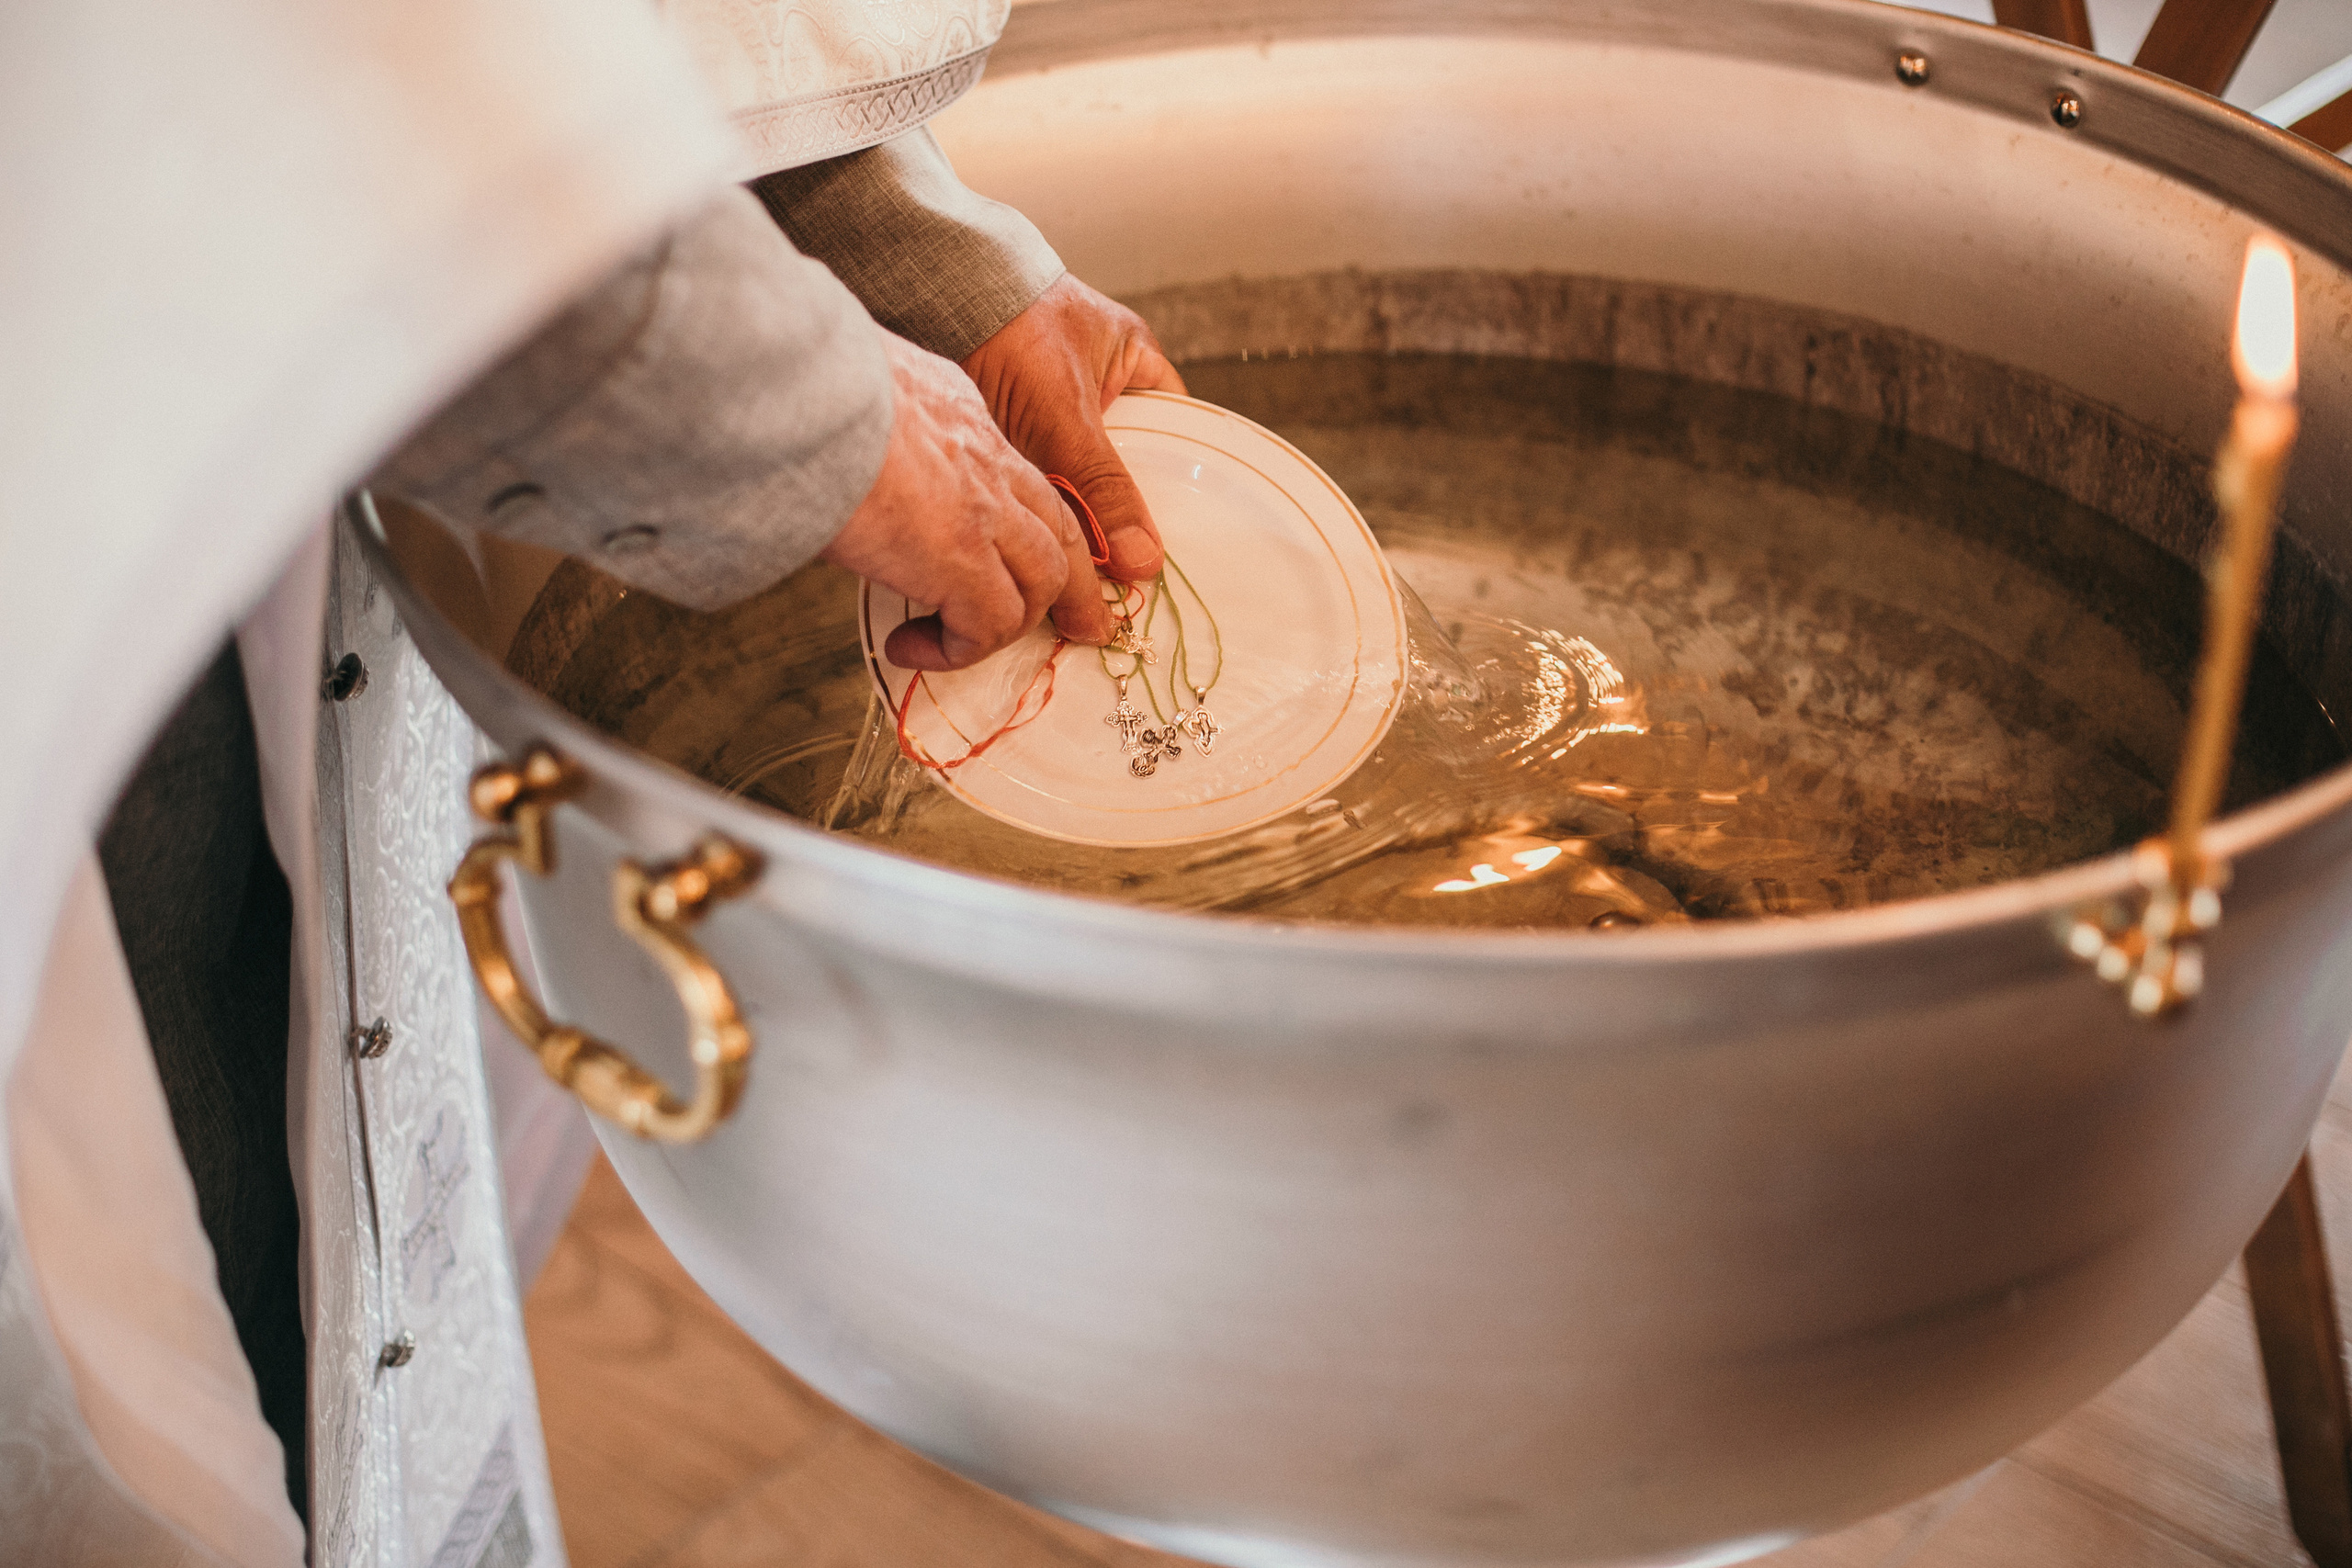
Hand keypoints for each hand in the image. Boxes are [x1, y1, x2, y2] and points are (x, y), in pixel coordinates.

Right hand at [825, 332, 1112, 670]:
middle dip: (1071, 581)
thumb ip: (871, 422)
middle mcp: (986, 458)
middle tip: (1077, 621)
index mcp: (961, 413)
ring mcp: (983, 510)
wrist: (797, 389)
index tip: (1018, 549)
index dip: (1030, 519)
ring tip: (957, 643)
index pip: (1017, 474)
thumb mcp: (855, 385)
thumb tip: (836, 453)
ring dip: (1008, 623)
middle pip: (1058, 527)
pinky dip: (957, 649)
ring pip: (1042, 580)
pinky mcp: (961, 559)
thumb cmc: (803, 384)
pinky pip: (988, 625)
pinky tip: (907, 645)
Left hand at [961, 274, 1185, 582]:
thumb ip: (1103, 488)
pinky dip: (1043, 499)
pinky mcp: (1013, 420)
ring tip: (1091, 561)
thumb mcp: (1069, 416)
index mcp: (1134, 360)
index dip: (1180, 480)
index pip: (1177, 429)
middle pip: (1127, 460)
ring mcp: (1054, 401)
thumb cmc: (1012, 327)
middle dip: (1123, 507)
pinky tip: (1045, 536)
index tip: (1178, 529)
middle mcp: (1099, 382)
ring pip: (1082, 472)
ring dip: (1080, 508)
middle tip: (1131, 560)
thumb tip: (1142, 558)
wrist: (931, 297)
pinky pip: (1043, 472)